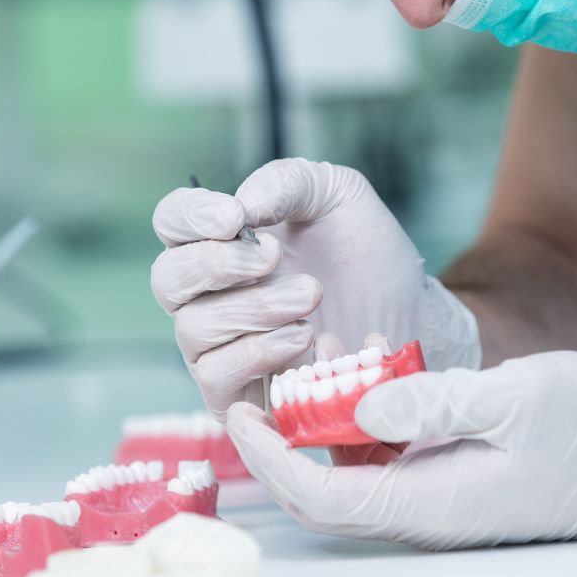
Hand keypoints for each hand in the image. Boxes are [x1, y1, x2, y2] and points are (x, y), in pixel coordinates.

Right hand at [151, 158, 480, 418]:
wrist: (410, 310)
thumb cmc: (365, 252)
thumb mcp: (335, 194)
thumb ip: (285, 183)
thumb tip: (240, 205)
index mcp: (220, 239)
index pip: (172, 221)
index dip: (191, 216)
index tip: (235, 218)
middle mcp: (207, 293)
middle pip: (167, 279)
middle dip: (218, 264)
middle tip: (276, 257)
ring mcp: (217, 346)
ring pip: (193, 329)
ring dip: (253, 308)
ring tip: (311, 296)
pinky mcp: (239, 393)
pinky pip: (216, 378)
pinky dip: (257, 353)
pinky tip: (303, 337)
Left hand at [225, 351, 576, 549]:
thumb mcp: (517, 399)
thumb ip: (436, 401)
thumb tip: (362, 401)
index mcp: (436, 503)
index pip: (325, 498)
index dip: (272, 460)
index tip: (240, 412)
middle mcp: (431, 511)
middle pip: (329, 496)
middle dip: (281, 449)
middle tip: (255, 390)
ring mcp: (446, 498)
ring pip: (357, 478)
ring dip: (320, 433)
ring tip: (302, 370)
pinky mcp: (461, 480)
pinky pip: (391, 464)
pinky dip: (362, 428)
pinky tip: (361, 380)